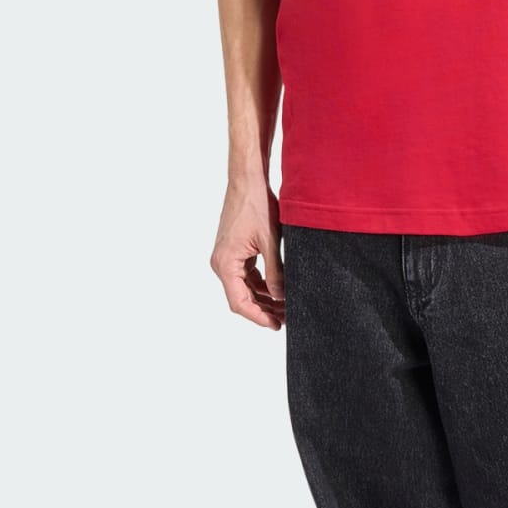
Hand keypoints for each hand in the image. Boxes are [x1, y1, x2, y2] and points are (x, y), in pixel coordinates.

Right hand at [211, 182, 284, 328]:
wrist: (247, 181)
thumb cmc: (256, 206)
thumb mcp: (271, 243)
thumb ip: (275, 273)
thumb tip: (280, 298)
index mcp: (226, 264)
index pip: (239, 302)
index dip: (258, 317)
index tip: (275, 326)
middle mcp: (221, 263)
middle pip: (241, 298)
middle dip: (264, 310)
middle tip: (286, 319)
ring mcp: (226, 258)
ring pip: (244, 288)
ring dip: (263, 298)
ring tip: (285, 307)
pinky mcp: (234, 251)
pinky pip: (246, 275)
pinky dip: (261, 284)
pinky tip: (278, 291)